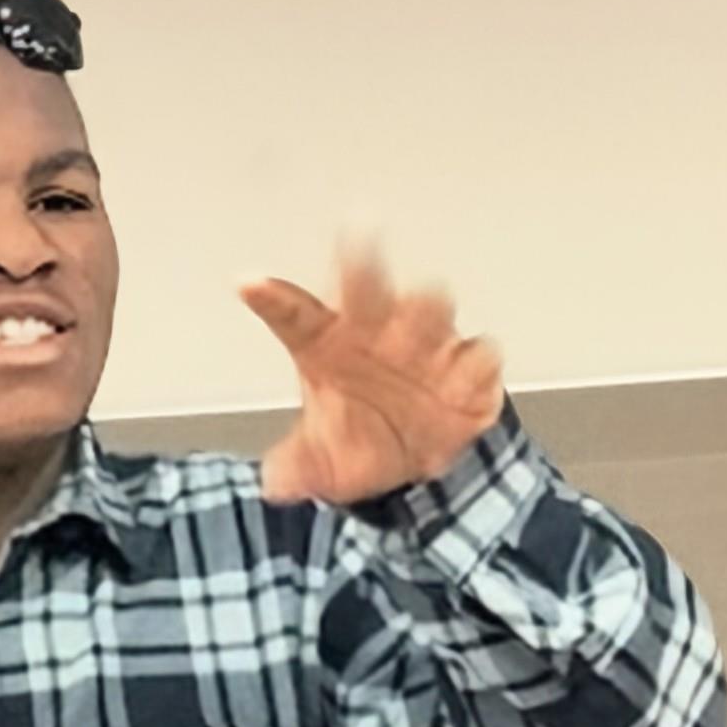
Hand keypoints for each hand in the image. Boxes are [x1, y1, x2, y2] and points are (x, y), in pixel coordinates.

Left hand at [240, 252, 505, 505]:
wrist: (418, 466)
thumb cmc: (362, 438)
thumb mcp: (322, 463)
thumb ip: (299, 466)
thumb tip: (276, 480)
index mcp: (327, 344)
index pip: (295, 315)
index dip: (273, 299)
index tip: (249, 284)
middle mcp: (378, 331)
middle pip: (368, 288)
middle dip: (363, 268)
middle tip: (357, 246)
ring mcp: (427, 343)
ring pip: (429, 304)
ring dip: (422, 311)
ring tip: (411, 328)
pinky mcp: (471, 367)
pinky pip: (478, 353)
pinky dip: (472, 364)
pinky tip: (460, 379)